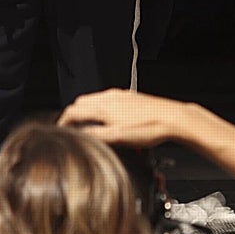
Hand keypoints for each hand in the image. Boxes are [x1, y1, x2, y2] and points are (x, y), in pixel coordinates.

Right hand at [58, 89, 192, 147]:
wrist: (173, 119)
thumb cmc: (149, 128)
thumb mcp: (118, 138)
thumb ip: (96, 136)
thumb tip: (79, 135)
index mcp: (103, 107)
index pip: (73, 111)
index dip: (63, 121)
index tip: (61, 129)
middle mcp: (110, 97)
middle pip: (81, 102)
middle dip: (74, 114)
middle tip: (73, 127)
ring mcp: (120, 95)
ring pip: (95, 100)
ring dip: (88, 111)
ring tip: (90, 125)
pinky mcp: (130, 97)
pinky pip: (108, 100)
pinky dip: (101, 108)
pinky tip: (110, 120)